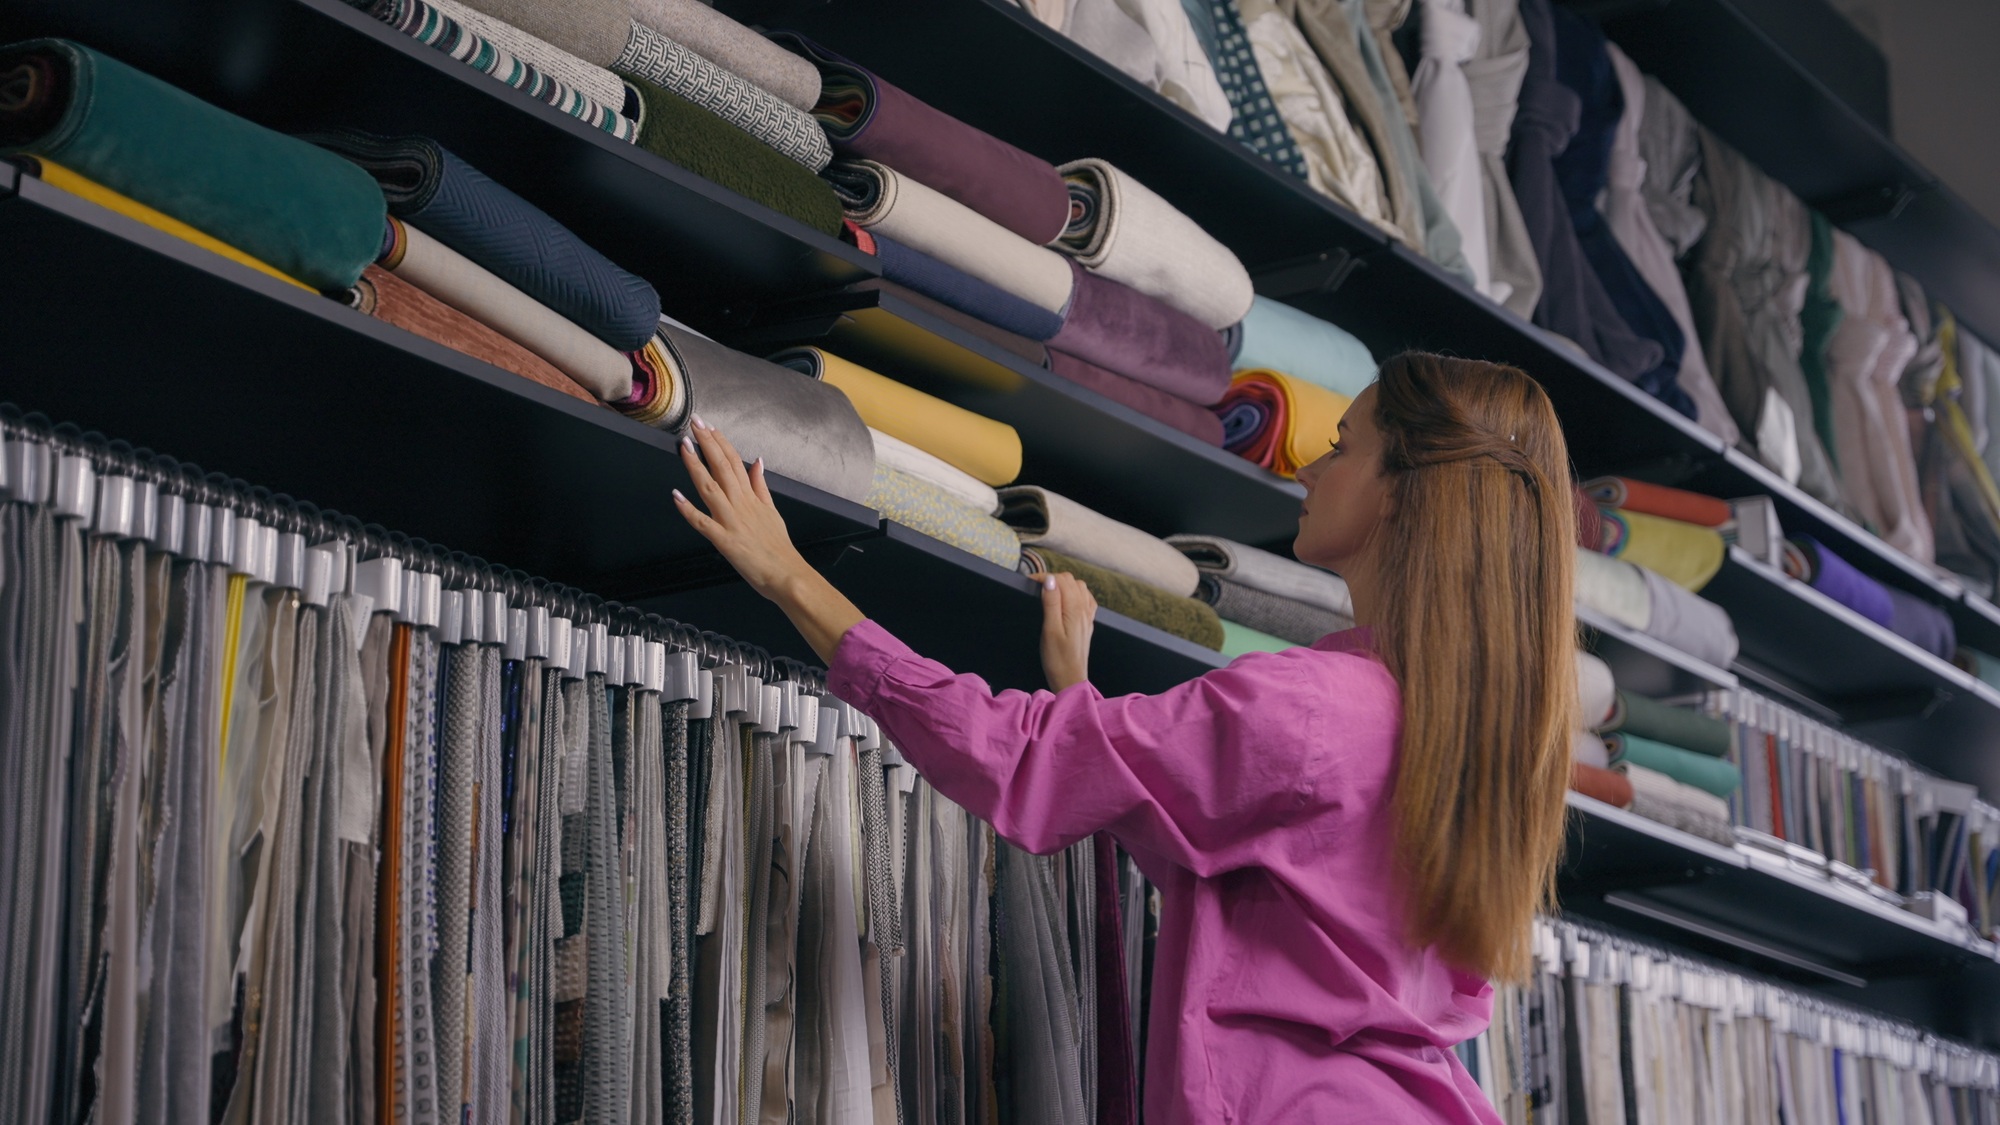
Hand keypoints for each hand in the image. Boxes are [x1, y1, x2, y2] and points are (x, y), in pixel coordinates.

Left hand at [672, 416, 813, 600]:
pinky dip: (688, 509)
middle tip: (694, 422)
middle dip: (706, 443)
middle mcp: (740, 504)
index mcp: (751, 497)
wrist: (787, 575)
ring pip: (710, 488)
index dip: (720, 442)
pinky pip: (703, 523)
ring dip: (695, 466)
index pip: (734, 461)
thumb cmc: (779, 548)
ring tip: (683, 446)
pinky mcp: (724, 541)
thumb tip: (757, 461)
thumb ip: (761, 486)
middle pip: (722, 467)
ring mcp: (731, 521)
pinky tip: (676, 495)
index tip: (709, 426)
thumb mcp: (772, 511)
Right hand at [1036, 570, 1095, 690]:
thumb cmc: (1057, 658)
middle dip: (1053, 579)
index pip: (1061, 580)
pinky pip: (1085, 598)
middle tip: (1036, 588)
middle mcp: (1085, 608)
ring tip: (1049, 593)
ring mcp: (1088, 615)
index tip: (1029, 583)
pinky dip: (1075, 593)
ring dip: (1064, 585)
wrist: (1071, 679)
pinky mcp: (1088, 622)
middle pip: (1071, 580)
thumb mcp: (1050, 630)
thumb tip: (1049, 579)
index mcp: (1074, 608)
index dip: (1044, 577)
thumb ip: (1051, 603)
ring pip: (1079, 587)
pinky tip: (1066, 601)